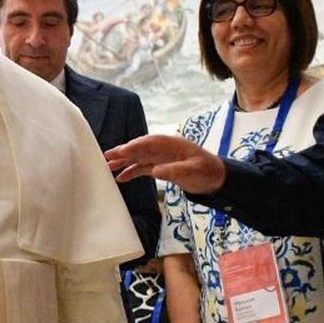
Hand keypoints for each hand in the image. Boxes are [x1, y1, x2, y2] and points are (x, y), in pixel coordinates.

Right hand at [105, 135, 225, 192]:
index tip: (122, 151)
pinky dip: (132, 172)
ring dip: (124, 162)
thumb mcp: (193, 171)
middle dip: (124, 152)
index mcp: (172, 144)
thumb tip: (155, 171)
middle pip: (140, 148)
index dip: (135, 146)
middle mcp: (163, 149)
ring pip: (139, 158)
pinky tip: (121, 178)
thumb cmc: (207, 172)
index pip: (149, 143)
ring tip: (108, 166)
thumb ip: (174, 171)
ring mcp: (161, 158)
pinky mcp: (161, 168)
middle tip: (107, 155)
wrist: (216, 180)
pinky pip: (143, 168)